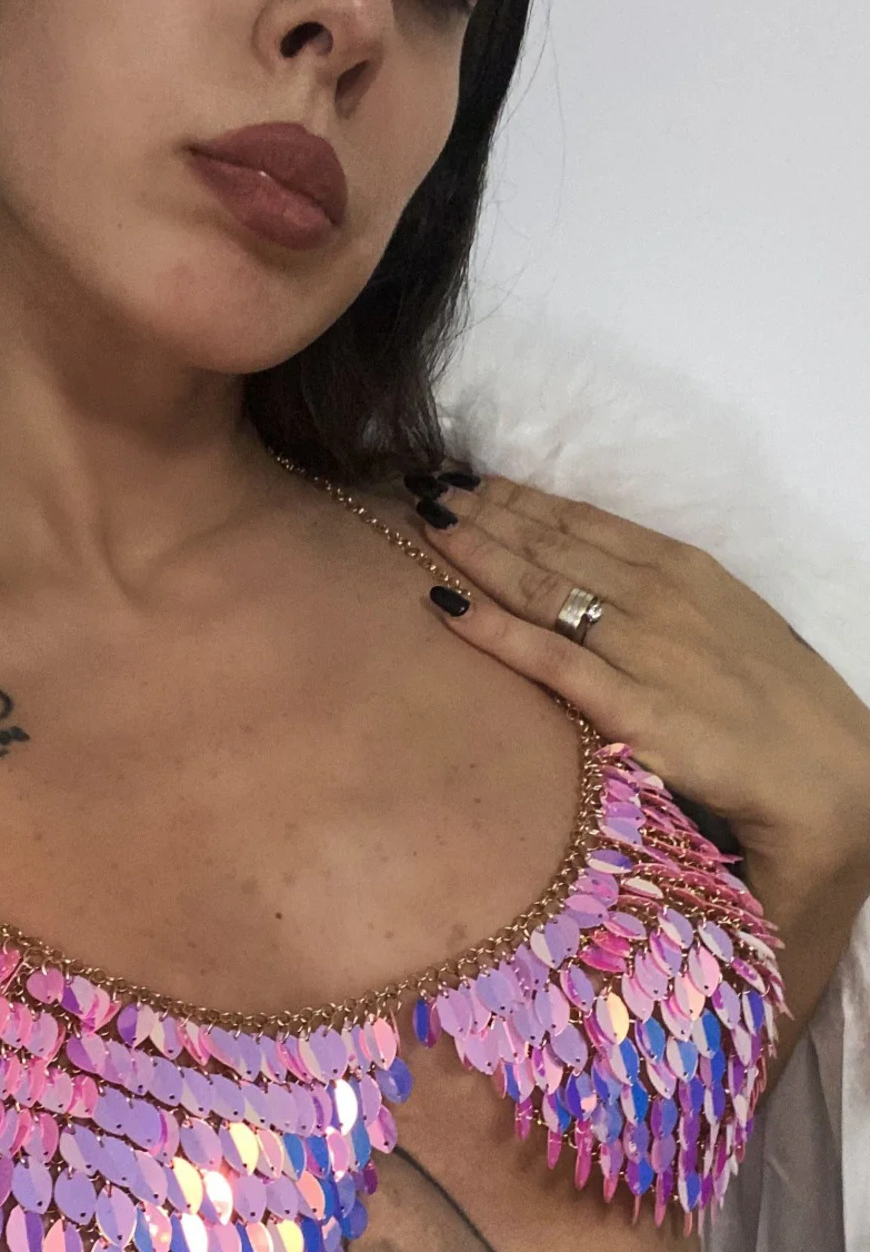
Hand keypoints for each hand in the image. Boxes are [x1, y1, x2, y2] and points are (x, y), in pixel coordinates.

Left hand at [414, 474, 869, 888]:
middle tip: (424, 487)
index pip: (584, 522)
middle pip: (552, 543)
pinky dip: (492, 629)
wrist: (825, 771)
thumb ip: (664, 597)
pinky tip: (445, 606)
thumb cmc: (775, 702)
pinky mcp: (633, 707)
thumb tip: (607, 583)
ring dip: (478, 549)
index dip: (520, 498)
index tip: (468, 480)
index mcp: (683, 569)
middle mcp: (657, 595)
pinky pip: (548, 659)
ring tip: (425, 523)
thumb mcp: (724, 622)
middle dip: (483, 512)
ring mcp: (643, 648)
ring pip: (541, 586)